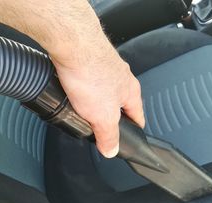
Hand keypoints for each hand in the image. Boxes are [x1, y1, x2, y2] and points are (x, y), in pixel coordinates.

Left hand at [52, 41, 144, 157]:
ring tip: (84, 110)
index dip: (134, 131)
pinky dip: (84, 89)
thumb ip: (108, 135)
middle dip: (112, 115)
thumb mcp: (103, 116)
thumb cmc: (91, 73)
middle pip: (121, 103)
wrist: (72, 44)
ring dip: (97, 101)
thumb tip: (111, 150)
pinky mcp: (88, 61)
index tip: (130, 138)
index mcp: (131, 92)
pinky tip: (74, 92)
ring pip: (105, 91)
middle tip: (101, 126)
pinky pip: (90, 80)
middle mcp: (122, 78)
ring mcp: (105, 67)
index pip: (138, 117)